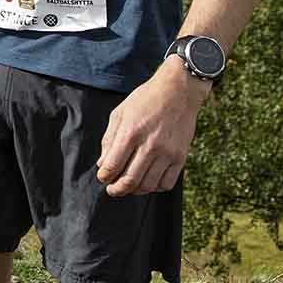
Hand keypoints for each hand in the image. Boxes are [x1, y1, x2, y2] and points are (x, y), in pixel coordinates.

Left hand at [96, 61, 208, 195]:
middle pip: (130, 180)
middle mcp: (149, 145)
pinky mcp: (180, 157)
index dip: (104, 176)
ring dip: (135, 191)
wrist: (178, 92)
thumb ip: (109, 139)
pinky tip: (148, 182)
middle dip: (117, 189)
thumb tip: (103, 164)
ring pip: (148, 185)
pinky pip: (167, 183)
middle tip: (112, 190)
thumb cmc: (145, 100)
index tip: (102, 178)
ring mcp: (167, 153)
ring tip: (129, 188)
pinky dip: (155, 188)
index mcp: (130, 133)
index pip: (113, 165)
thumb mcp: (120, 113)